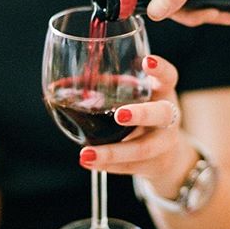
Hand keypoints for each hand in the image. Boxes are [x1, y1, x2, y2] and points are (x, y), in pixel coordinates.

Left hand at [78, 56, 195, 196]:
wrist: (167, 154)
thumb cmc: (141, 113)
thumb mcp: (133, 97)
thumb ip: (107, 88)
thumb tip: (61, 85)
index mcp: (163, 93)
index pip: (168, 77)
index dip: (160, 69)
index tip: (145, 61)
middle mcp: (168, 117)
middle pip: (161, 114)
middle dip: (141, 114)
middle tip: (120, 115)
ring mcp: (164, 143)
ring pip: (143, 149)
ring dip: (113, 152)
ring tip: (86, 154)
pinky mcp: (153, 164)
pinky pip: (130, 167)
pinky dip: (108, 165)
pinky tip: (89, 162)